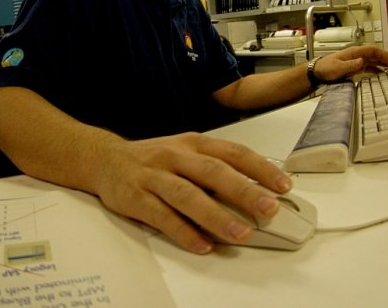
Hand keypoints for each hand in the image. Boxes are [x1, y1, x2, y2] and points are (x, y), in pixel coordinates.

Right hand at [92, 132, 292, 253]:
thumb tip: (257, 191)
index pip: (233, 152)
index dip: (260, 168)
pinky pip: (161, 216)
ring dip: (216, 216)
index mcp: (194, 143)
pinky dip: (183, 231)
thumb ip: (216, 168)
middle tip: (268, 209)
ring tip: (240, 233)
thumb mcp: (187, 152)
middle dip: (243, 191)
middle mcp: (176, 156)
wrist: (104, 159)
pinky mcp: (135, 197)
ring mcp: (154, 176)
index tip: (283, 184)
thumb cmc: (155, 158)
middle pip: (213, 172)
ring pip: (188, 195)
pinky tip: (202, 244)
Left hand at [314, 45, 387, 82]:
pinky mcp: (355, 67)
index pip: (373, 50)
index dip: (384, 54)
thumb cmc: (326, 68)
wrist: (317, 72)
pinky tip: (383, 73)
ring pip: (374, 60)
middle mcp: (357, 55)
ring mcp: (356, 61)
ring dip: (385, 63)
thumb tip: (362, 61)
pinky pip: (369, 66)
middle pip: (376, 54)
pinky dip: (377, 69)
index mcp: (354, 52)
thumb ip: (351, 65)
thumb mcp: (338, 67)